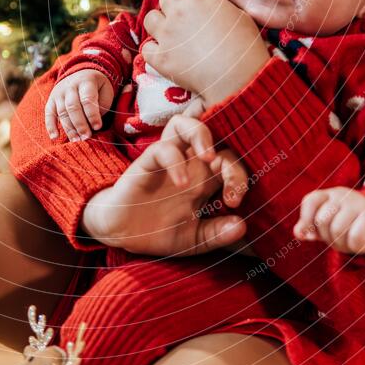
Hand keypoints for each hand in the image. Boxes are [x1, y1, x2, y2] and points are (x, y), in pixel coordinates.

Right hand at [45, 70, 113, 141]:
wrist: (82, 74)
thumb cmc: (97, 88)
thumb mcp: (105, 92)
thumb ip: (100, 107)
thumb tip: (92, 126)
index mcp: (86, 81)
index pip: (87, 99)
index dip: (92, 115)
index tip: (98, 127)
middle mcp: (70, 86)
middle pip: (72, 107)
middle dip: (80, 124)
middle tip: (86, 137)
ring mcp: (59, 93)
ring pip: (62, 112)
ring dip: (69, 128)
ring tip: (77, 140)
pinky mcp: (51, 100)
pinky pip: (49, 114)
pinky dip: (50, 126)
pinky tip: (55, 137)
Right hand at [81, 115, 248, 256]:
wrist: (121, 234)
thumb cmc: (159, 230)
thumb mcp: (193, 240)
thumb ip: (217, 234)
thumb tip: (242, 227)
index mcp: (205, 180)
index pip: (231, 163)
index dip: (240, 176)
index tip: (235, 202)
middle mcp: (189, 164)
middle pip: (218, 141)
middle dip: (232, 162)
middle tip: (231, 192)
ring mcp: (168, 160)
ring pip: (185, 124)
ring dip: (202, 134)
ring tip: (209, 158)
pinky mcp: (147, 162)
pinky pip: (163, 148)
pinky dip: (175, 161)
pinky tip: (181, 182)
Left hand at [143, 0, 269, 106]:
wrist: (238, 78)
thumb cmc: (245, 45)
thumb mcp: (239, 14)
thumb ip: (219, 1)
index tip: (199, 5)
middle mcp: (178, 11)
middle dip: (174, 6)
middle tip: (186, 20)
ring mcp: (166, 34)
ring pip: (150, 18)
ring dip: (159, 24)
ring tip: (171, 34)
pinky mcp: (160, 57)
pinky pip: (146, 48)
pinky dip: (154, 51)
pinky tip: (166, 54)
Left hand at [293, 187, 364, 256]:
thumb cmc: (350, 226)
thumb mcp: (328, 225)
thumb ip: (310, 227)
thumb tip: (298, 233)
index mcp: (329, 195)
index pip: (310, 202)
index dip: (306, 220)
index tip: (311, 235)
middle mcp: (342, 195)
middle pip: (322, 221)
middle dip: (328, 237)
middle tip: (341, 239)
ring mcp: (357, 204)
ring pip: (337, 230)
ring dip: (343, 244)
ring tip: (352, 241)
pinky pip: (355, 238)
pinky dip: (357, 247)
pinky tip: (364, 244)